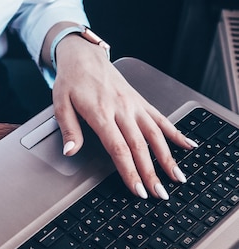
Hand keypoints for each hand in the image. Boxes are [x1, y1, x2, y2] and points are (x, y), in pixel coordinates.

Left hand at [51, 35, 196, 199]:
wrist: (84, 55)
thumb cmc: (71, 80)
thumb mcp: (60, 104)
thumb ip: (68, 129)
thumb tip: (70, 151)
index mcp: (100, 113)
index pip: (118, 148)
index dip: (129, 171)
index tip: (137, 189)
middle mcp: (121, 109)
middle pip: (139, 146)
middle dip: (151, 173)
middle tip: (160, 194)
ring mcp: (134, 105)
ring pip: (155, 134)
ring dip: (167, 158)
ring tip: (177, 177)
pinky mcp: (140, 101)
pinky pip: (161, 118)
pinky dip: (175, 133)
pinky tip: (188, 146)